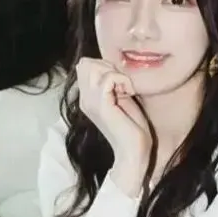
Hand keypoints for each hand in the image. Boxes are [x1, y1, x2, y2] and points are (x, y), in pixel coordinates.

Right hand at [76, 57, 150, 187]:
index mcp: (87, 97)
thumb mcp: (121, 99)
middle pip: (87, 63)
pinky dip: (123, 80)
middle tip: (123, 83)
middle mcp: (84, 98)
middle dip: (108, 66)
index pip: (85, 66)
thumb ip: (113, 84)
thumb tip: (112, 67)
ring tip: (126, 88)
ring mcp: (91, 101)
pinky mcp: (102, 105)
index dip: (104, 65)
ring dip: (115, 72)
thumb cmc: (131, 129)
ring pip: (95, 67)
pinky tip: (130, 92)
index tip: (120, 80)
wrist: (133, 153)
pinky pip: (108, 78)